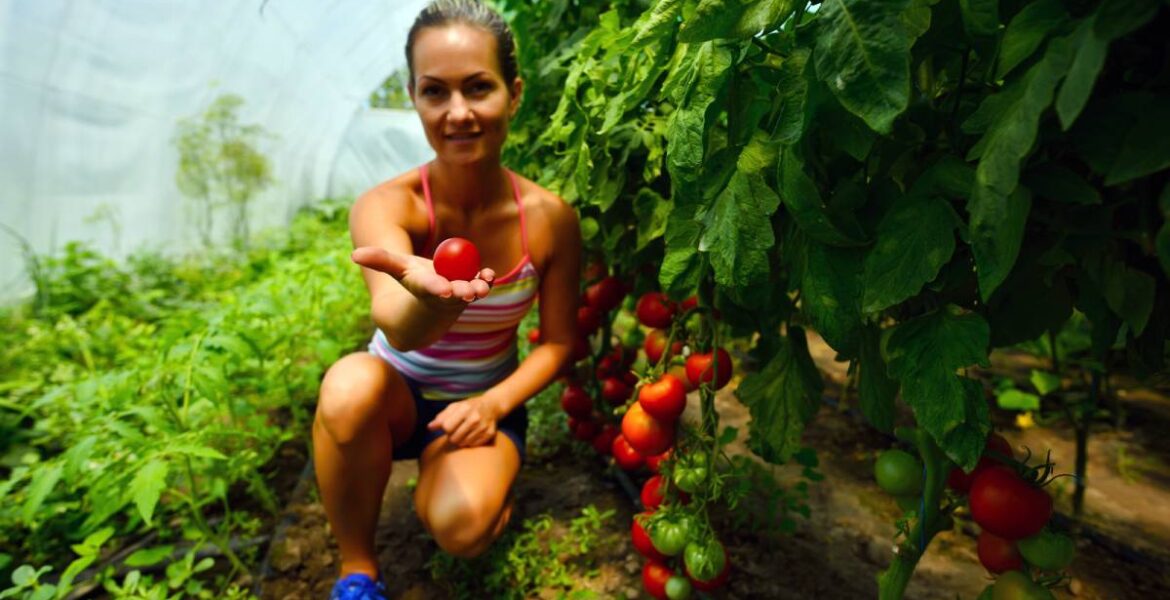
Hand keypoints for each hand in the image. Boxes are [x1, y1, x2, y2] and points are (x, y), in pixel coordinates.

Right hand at [351, 246, 493, 304]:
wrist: (432, 299)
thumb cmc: (413, 281)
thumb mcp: (397, 269)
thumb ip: (380, 260)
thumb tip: (354, 254)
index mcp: (425, 288)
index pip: (430, 288)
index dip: (437, 288)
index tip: (444, 290)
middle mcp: (445, 294)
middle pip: (455, 293)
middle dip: (462, 292)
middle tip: (469, 291)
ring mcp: (461, 293)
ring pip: (471, 291)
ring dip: (478, 288)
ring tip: (482, 285)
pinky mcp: (474, 288)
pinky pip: (483, 284)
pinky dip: (487, 280)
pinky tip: (489, 274)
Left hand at [426, 396, 500, 447]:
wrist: (492, 406)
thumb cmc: (469, 406)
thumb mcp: (454, 407)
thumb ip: (441, 417)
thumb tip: (429, 427)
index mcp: (464, 409)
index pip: (446, 427)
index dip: (446, 428)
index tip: (450, 425)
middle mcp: (475, 418)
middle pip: (453, 438)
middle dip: (452, 435)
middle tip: (457, 429)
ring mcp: (483, 427)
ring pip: (462, 443)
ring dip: (461, 439)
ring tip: (465, 431)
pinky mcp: (489, 435)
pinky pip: (472, 445)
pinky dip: (470, 441)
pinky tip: (473, 433)